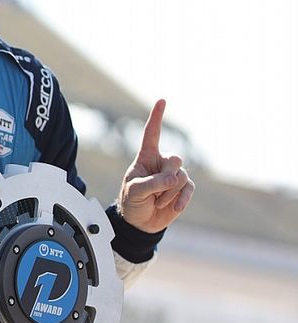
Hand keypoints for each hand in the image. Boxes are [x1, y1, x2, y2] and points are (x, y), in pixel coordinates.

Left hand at [118, 99, 194, 232]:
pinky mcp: (183, 189)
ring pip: (182, 176)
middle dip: (166, 177)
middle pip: (175, 159)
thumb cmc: (132, 202)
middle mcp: (162, 163)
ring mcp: (174, 176)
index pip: (151, 134)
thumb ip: (152, 183)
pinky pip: (189, 189)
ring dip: (168, 192)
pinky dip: (181, 199)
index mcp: (146, 157)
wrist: (140, 222)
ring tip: (156, 200)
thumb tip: (173, 179)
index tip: (162, 100)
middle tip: (154, 190)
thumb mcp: (134, 191)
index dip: (156, 117)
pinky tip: (174, 207)